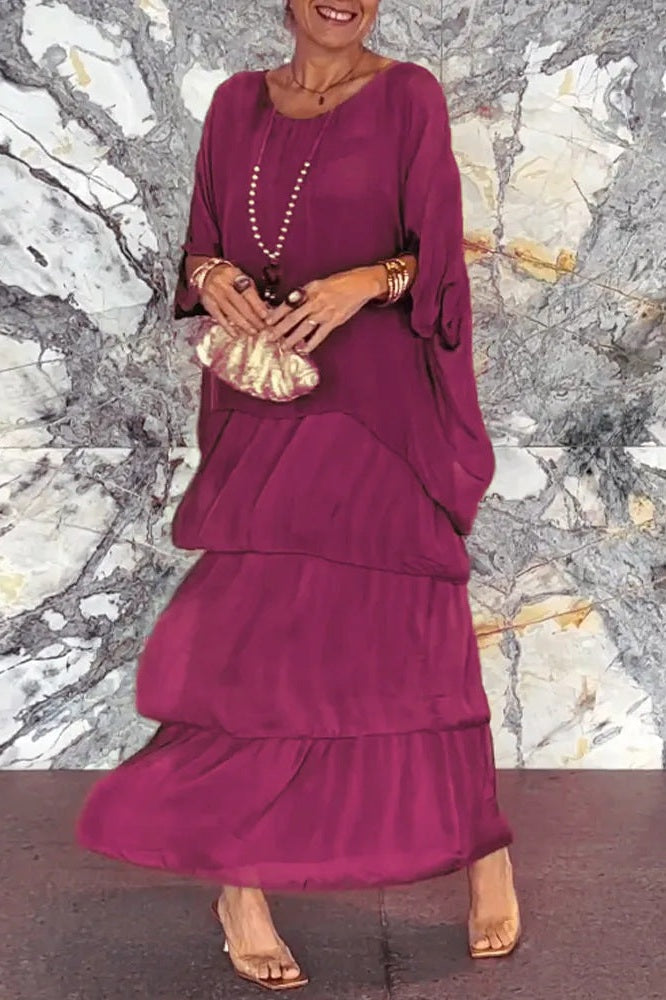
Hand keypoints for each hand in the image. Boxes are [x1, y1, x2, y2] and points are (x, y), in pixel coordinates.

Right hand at [199, 263, 268, 335]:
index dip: (257, 305)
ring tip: (252, 331)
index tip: (265, 316)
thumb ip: (252, 292)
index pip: (248, 292)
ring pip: (231, 312)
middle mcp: (223, 284)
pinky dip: (228, 327)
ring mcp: (214, 294)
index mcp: (234, 275)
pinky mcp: (208, 304)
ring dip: (243, 324)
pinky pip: (219, 318)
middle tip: (261, 327)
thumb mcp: (241, 277)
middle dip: (252, 318)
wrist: (207, 273)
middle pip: (240, 304)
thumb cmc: (228, 278)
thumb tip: (264, 308)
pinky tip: (235, 334)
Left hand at [265, 266, 383, 352]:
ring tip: (283, 346)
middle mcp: (315, 301)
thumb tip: (290, 304)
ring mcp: (325, 312)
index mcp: (310, 290)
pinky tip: (303, 350)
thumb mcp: (319, 283)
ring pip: (304, 328)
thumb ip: (305, 294)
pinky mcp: (334, 321)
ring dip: (292, 339)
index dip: (277, 313)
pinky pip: (320, 335)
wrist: (360, 284)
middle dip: (279, 329)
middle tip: (269, 338)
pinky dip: (311, 343)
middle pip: (293, 318)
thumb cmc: (339, 283)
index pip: (289, 303)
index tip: (267, 321)